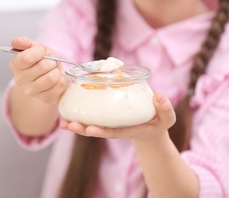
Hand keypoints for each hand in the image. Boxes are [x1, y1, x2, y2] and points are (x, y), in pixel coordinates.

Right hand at [9, 36, 67, 103]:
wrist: (47, 74)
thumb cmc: (40, 60)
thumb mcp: (34, 48)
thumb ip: (25, 43)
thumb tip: (17, 41)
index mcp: (15, 65)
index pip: (27, 58)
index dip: (40, 51)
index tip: (43, 50)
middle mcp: (20, 80)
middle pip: (43, 67)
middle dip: (51, 60)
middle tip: (51, 61)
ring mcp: (32, 91)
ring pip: (51, 78)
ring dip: (57, 70)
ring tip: (55, 69)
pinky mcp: (45, 98)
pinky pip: (60, 86)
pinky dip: (63, 79)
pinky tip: (58, 77)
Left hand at [59, 92, 175, 141]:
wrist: (152, 128)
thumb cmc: (159, 123)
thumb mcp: (166, 119)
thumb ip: (165, 109)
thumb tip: (159, 96)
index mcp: (129, 129)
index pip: (113, 131)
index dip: (101, 131)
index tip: (89, 129)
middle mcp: (117, 128)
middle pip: (98, 130)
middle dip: (82, 129)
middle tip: (68, 125)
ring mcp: (111, 124)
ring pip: (92, 125)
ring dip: (77, 124)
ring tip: (62, 123)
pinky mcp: (108, 118)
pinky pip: (93, 118)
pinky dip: (81, 116)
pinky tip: (68, 113)